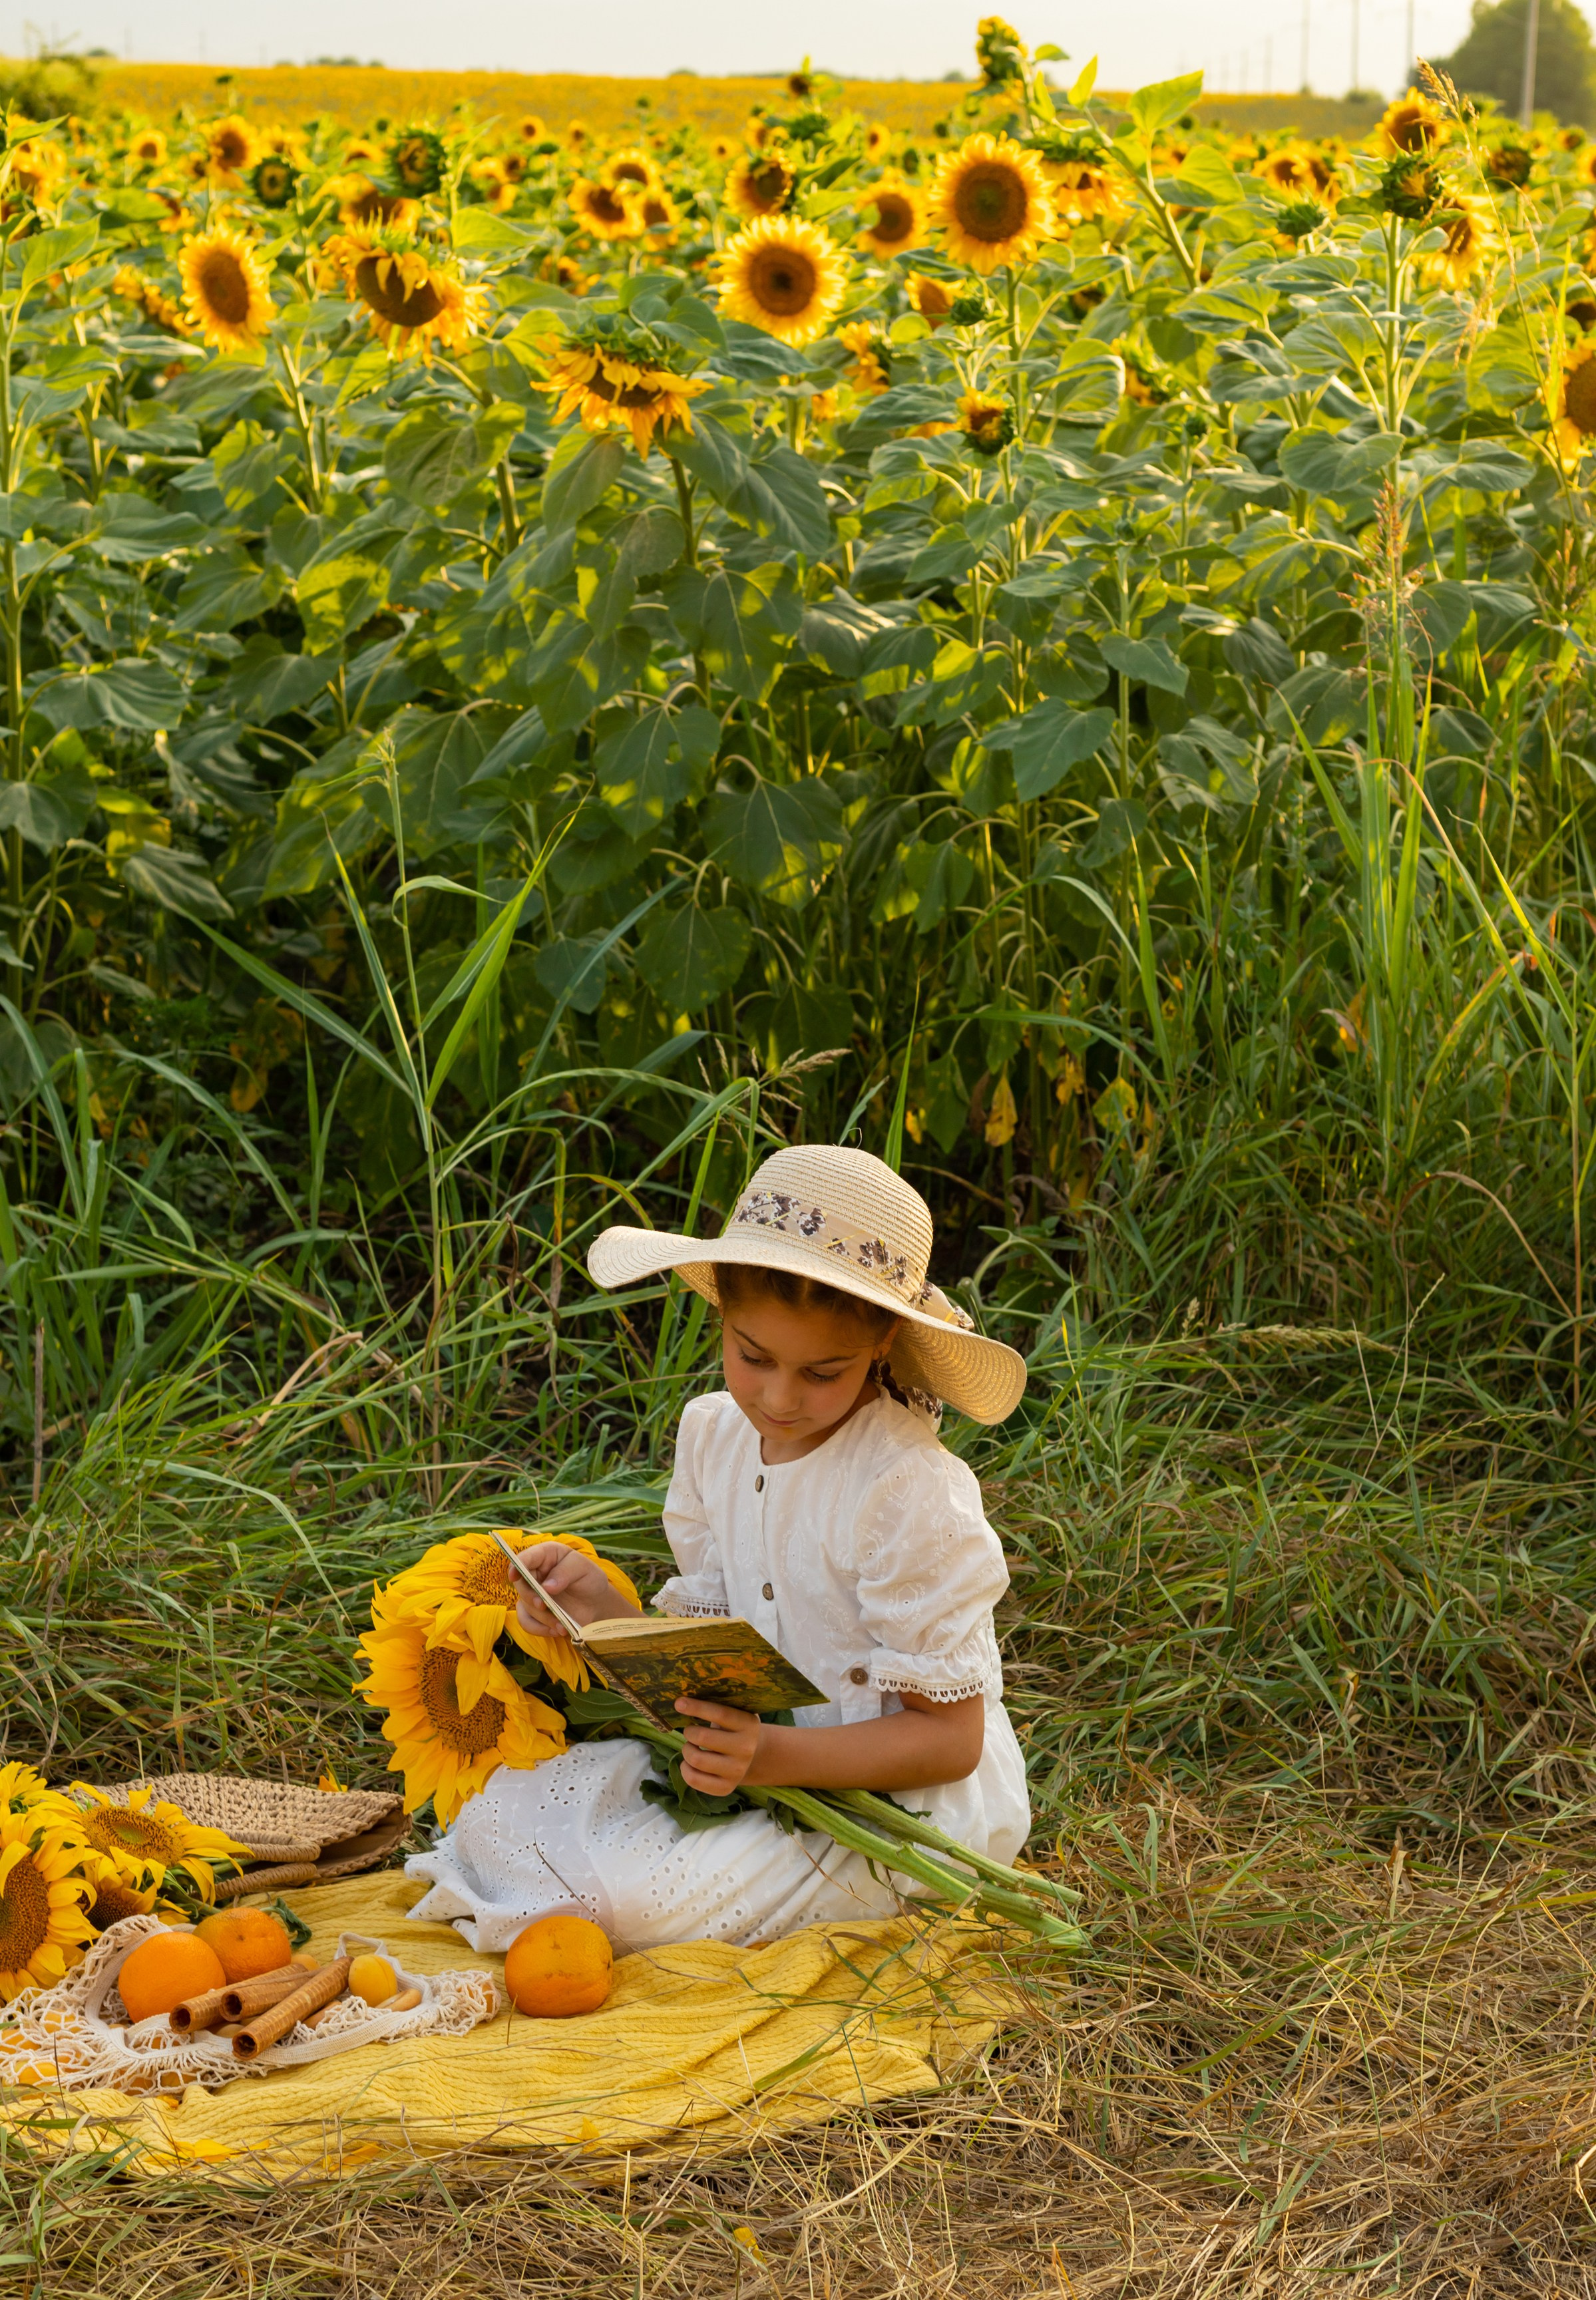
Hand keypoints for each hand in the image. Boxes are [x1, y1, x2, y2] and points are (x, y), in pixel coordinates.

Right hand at [510, 1541, 638, 1640]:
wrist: (596, 1604)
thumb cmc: (589, 1579)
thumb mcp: (584, 1569)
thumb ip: (565, 1572)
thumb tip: (546, 1586)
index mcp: (545, 1555)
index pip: (525, 1557)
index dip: (516, 1565)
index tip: (514, 1576)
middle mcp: (535, 1573)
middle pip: (521, 1584)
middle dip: (531, 1596)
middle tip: (544, 1605)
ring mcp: (533, 1593)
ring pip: (526, 1606)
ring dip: (542, 1617)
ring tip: (562, 1624)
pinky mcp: (534, 1612)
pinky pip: (527, 1622)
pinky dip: (540, 1629)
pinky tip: (557, 1630)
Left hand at [675, 1697, 764, 1794]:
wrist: (752, 1756)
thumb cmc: (733, 1728)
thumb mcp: (734, 1712)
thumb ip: (716, 1704)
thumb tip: (684, 1700)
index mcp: (748, 1724)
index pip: (720, 1714)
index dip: (697, 1708)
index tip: (678, 1703)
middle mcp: (746, 1749)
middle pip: (703, 1737)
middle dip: (689, 1732)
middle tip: (690, 1731)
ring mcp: (737, 1770)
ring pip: (696, 1759)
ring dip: (686, 1749)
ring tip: (690, 1746)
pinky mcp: (726, 1788)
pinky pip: (694, 1779)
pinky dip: (684, 1768)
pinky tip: (689, 1762)